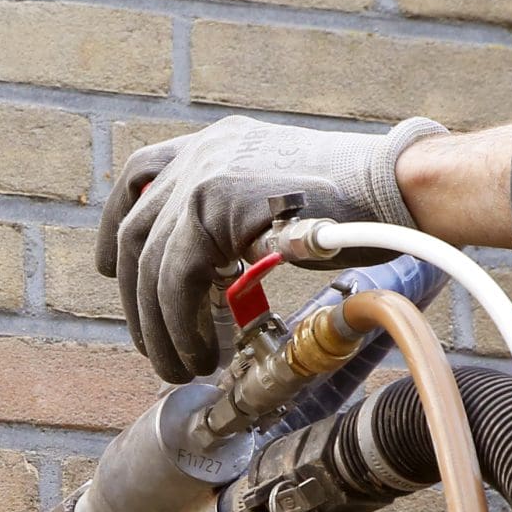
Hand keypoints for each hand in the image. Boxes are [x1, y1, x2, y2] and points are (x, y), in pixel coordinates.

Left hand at [97, 115, 443, 381]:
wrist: (398, 188)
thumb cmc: (360, 207)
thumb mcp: (282, 201)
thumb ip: (242, 221)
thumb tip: (219, 271)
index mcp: (217, 146)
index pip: (140, 175)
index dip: (116, 225)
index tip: (112, 269)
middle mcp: (203, 153)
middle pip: (137, 230)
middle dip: (137, 300)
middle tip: (155, 345)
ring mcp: (207, 174)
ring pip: (152, 263)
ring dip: (161, 326)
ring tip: (182, 365)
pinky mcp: (218, 206)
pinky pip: (178, 278)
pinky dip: (183, 325)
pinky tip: (203, 351)